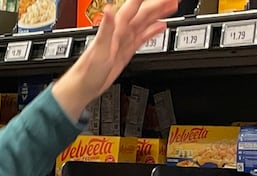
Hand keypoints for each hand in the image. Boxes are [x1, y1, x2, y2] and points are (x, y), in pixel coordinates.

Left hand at [52, 0, 178, 119]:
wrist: (84, 86)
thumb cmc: (88, 70)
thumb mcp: (98, 48)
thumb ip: (106, 28)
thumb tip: (109, 9)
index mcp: (115, 29)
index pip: (133, 6)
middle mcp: (120, 32)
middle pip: (143, 12)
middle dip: (158, 4)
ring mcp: (124, 41)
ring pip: (145, 22)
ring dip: (158, 13)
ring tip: (172, 6)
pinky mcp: (126, 51)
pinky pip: (142, 37)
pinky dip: (153, 30)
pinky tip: (161, 26)